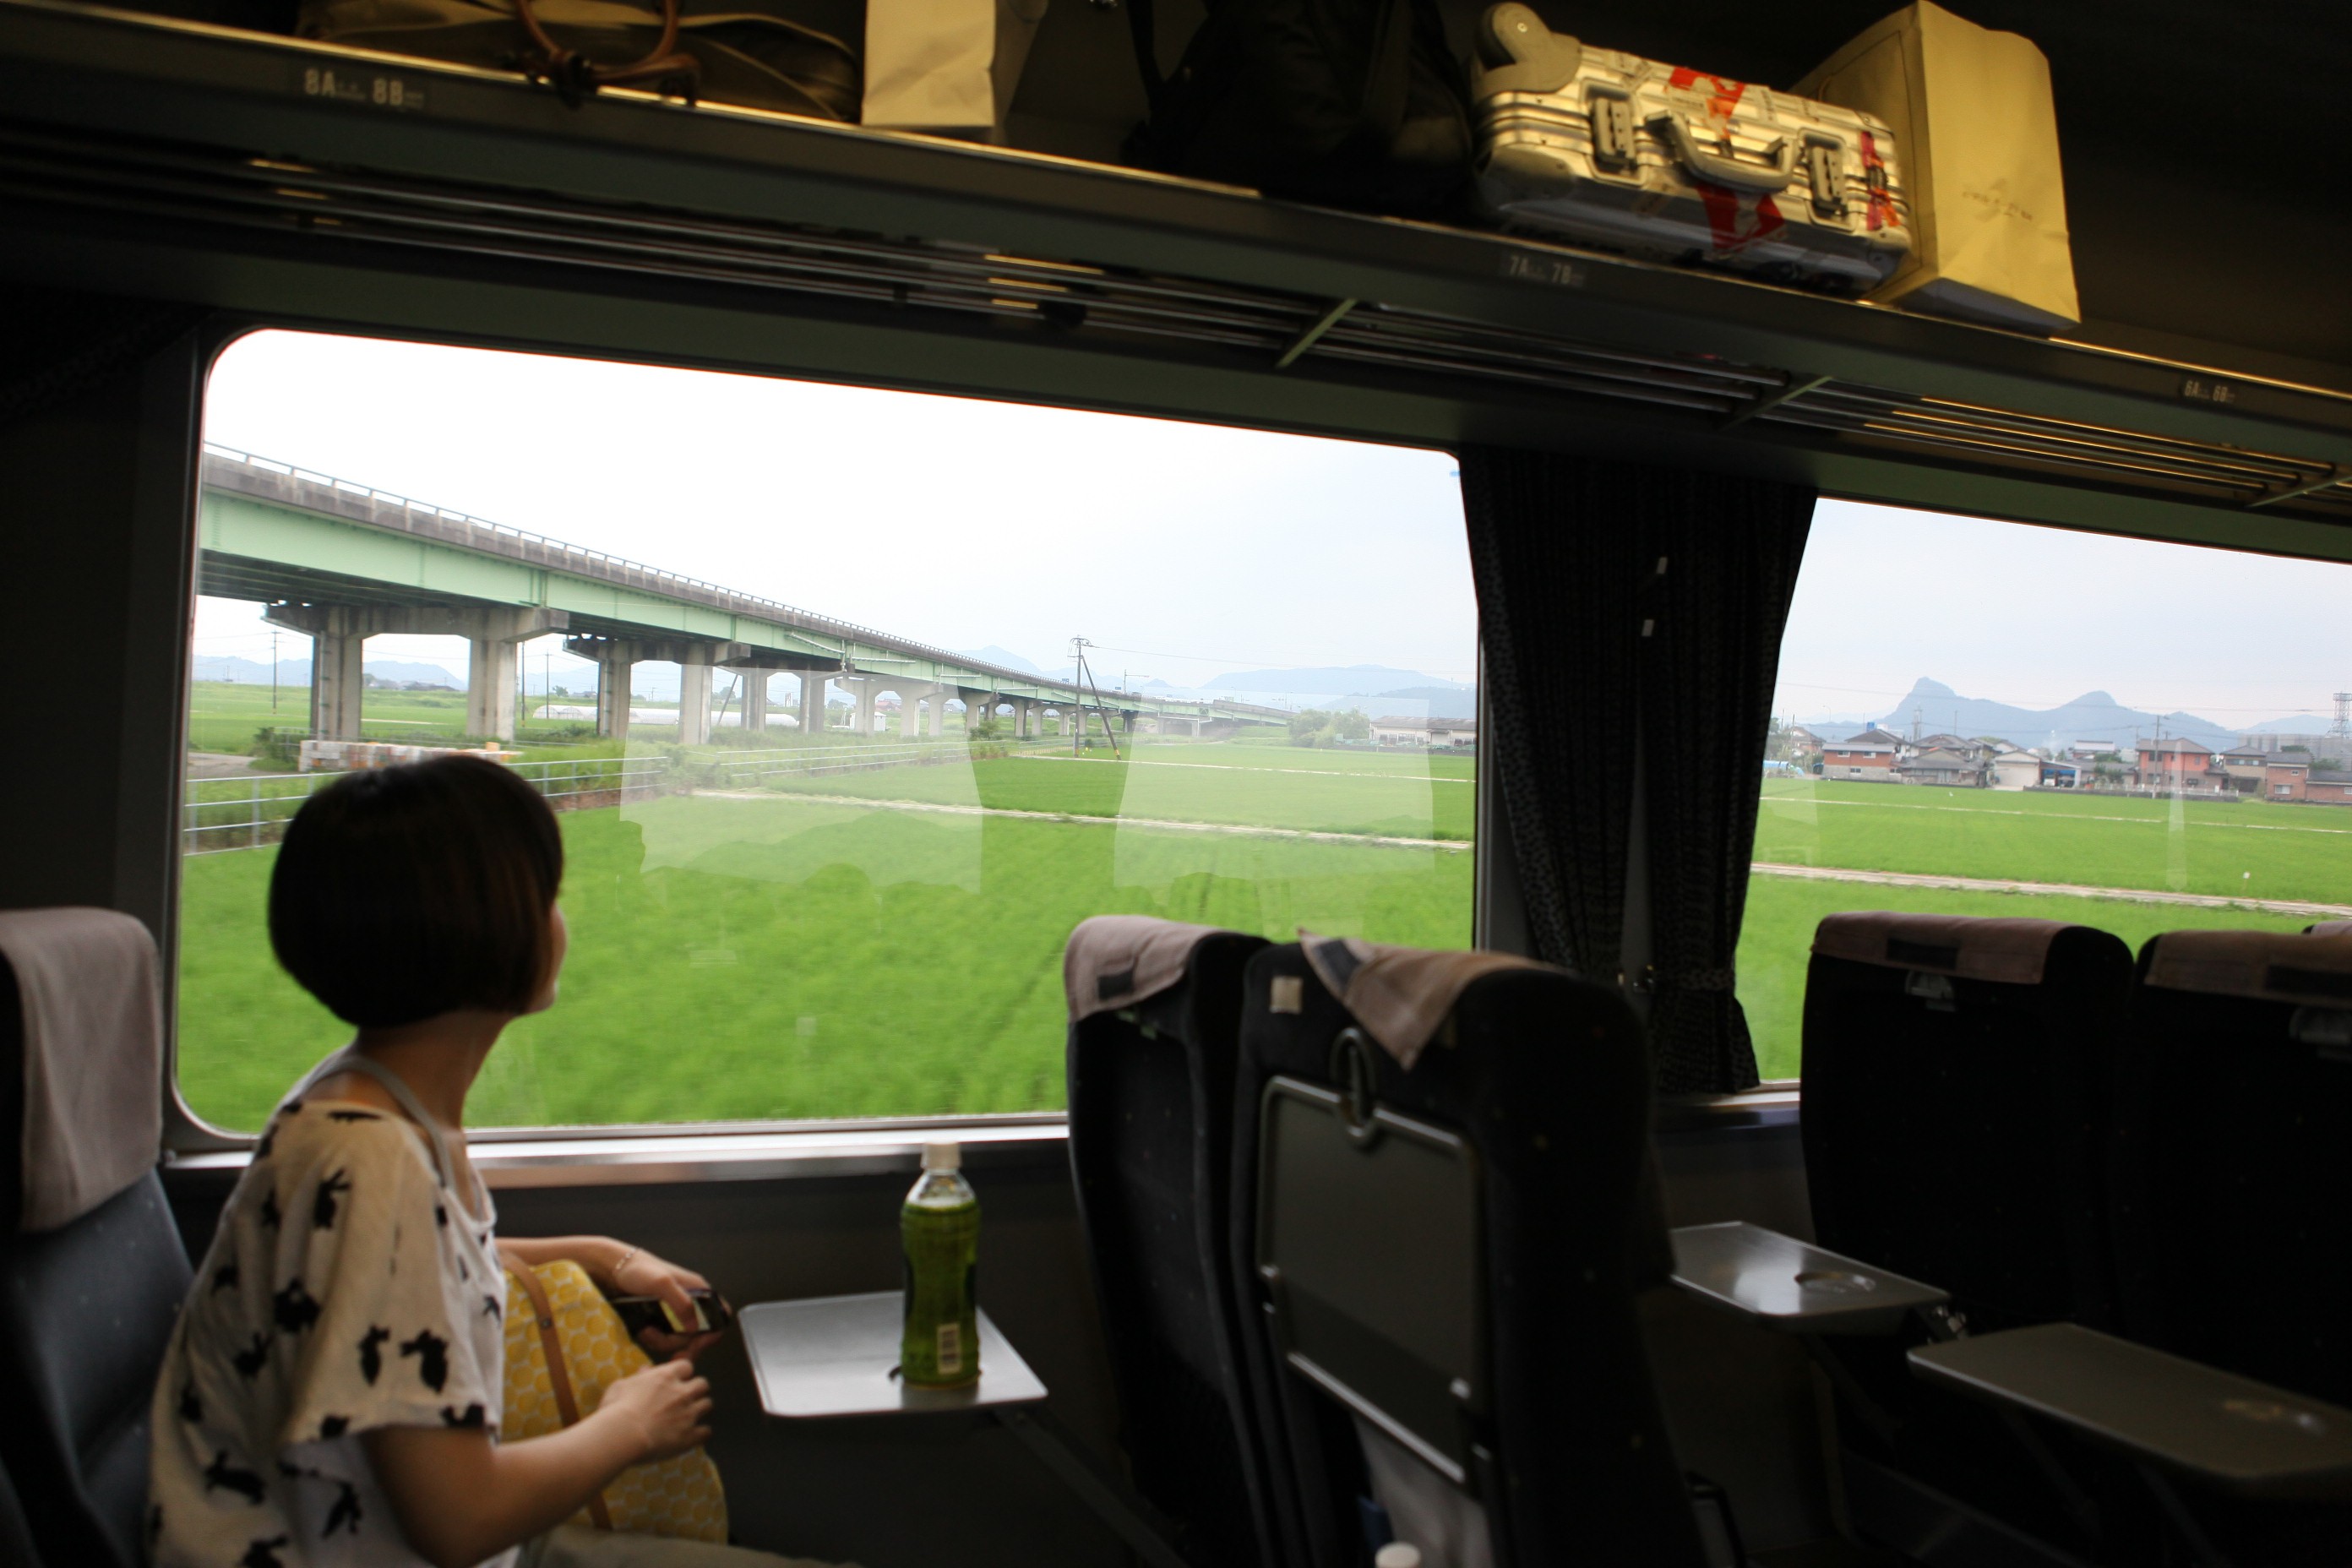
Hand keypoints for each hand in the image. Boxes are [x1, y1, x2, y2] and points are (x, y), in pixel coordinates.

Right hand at [596, 1359, 711, 1464]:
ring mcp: (688, 1414)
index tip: (676, 1380)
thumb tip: (646, 1370)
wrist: (624, 1435)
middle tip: (686, 1397)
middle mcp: (682, 1392)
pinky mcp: (690, 1435)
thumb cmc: (617, 1408)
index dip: (682, 1373)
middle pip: (702, 1384)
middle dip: (696, 1389)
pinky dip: (700, 1432)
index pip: (686, 1366)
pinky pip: (706, 1431)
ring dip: (699, 1408)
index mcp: (666, 1377)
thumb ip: (637, 1377)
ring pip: (707, 1404)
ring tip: (689, 1415)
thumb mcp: (621, 1385)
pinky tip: (692, 1435)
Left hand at [599, 1242, 727, 1362]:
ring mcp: (676, 1312)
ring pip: (680, 1338)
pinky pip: (666, 1337)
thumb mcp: (661, 1284)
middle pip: (698, 1334)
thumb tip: (695, 1328)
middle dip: (681, 1343)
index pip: (720, 1315)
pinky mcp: (662, 1319)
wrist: (615, 1270)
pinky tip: (644, 1331)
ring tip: (647, 1332)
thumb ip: (681, 1303)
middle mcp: (691, 1302)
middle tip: (664, 1345)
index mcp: (699, 1291)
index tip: (696, 1344)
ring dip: (664, 1342)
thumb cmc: (640, 1271)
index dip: (714, 1333)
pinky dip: (656, 1340)